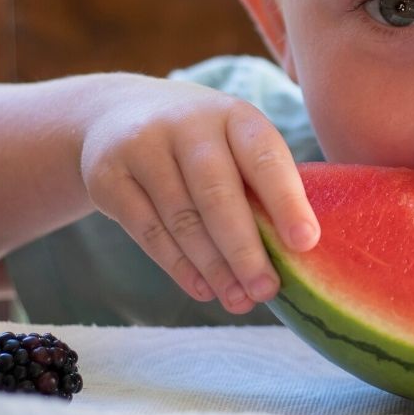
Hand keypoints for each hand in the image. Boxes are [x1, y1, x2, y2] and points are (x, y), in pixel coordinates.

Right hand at [78, 76, 317, 313]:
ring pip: (182, 219)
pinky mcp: (107, 176)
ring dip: (214, 267)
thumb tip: (297, 255)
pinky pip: (147, 231)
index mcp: (234, 116)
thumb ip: (261, 186)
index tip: (306, 243)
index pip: (265, 158)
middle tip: (267, 290)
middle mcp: (188, 125)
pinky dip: (178, 266)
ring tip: (239, 300)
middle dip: (245, 250)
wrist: (118, 114)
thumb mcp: (234, 143)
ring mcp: (143, 147)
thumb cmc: (202, 143)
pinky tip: (203, 289)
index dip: (287, 201)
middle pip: (218, 195)